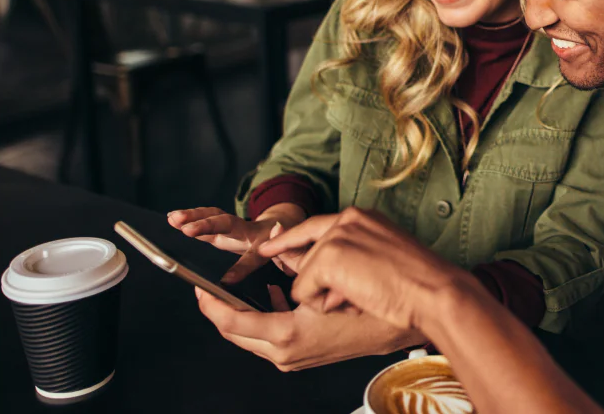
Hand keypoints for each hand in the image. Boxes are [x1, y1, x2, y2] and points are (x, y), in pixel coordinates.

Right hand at [168, 204, 311, 282]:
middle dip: (208, 225)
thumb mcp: (288, 258)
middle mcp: (247, 229)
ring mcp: (234, 225)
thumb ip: (273, 265)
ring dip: (193, 217)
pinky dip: (189, 218)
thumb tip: (242, 279)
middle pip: (228, 224)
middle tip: (188, 229)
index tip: (228, 280)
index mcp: (266, 242)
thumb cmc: (284, 244)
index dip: (242, 267)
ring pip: (214, 217)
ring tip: (174, 219)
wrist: (284, 223)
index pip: (254, 255)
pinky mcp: (222, 226)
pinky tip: (172, 218)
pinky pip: (206, 220)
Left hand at [194, 285, 423, 370]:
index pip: (229, 322)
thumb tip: (272, 245)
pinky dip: (261, 317)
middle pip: (234, 333)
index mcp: (286, 334)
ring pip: (250, 336)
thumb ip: (292, 265)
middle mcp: (285, 353)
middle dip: (218, 309)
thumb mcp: (324, 281)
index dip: (209, 303)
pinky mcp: (302, 356)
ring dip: (239, 313)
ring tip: (236, 288)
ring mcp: (293, 358)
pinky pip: (268, 338)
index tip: (198, 287)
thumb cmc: (369, 302)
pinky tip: (272, 296)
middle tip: (208, 288)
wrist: (406, 321)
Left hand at [266, 208, 480, 333]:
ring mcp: (336, 237)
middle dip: (317, 282)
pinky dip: (323, 303)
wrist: (434, 293)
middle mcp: (345, 220)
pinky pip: (303, 291)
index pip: (314, 226)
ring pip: (303, 277)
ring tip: (362, 296)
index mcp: (361, 218)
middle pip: (304, 256)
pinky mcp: (329, 257)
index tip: (268, 248)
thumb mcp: (379, 262)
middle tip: (354, 291)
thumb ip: (348, 257)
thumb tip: (303, 267)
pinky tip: (352, 300)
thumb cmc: (417, 288)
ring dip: (324, 296)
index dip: (289, 239)